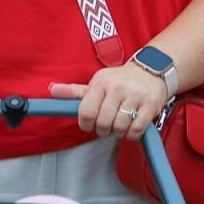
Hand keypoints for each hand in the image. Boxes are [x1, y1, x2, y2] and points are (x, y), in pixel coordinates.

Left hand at [49, 65, 168, 141]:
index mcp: (101, 82)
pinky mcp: (150, 105)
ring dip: (118, 132)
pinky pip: (136, 130)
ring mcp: (135, 96)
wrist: (151, 70)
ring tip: (120, 123)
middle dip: (103, 129)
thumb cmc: (120, 80)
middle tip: (107, 124)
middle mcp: (117, 87)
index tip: (90, 125)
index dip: (87, 125)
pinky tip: (132, 125)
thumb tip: (52, 90)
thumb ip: (74, 91)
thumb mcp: (97, 83)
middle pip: (103, 123)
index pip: (87, 112)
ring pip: (119, 128)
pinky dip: (132, 134)